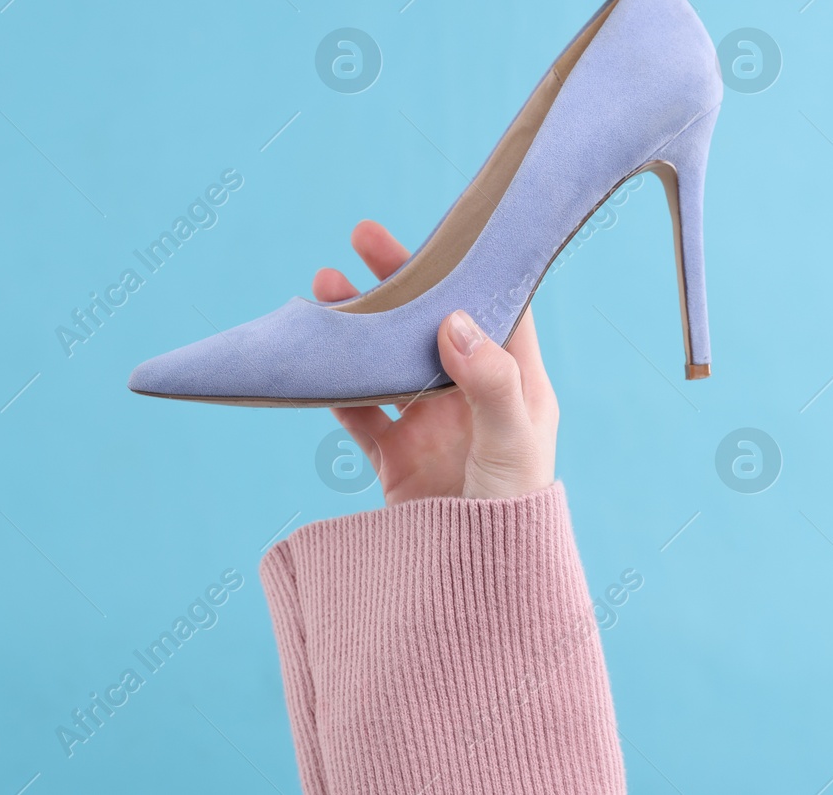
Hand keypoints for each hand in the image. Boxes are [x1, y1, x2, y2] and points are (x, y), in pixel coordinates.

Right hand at [313, 220, 558, 504]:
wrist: (477, 601)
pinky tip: (315, 358)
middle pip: (434, 325)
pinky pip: (360, 412)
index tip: (440, 230)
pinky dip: (336, 385)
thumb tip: (455, 320)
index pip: (498, 309)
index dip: (471, 268)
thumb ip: (490, 384)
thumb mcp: (513, 448)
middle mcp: (473, 399)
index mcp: (517, 386)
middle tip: (363, 239)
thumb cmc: (515, 523)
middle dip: (402, 282)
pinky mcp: (397, 460)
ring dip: (360, 327)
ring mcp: (433, 429)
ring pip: (390, 362)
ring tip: (326, 289)